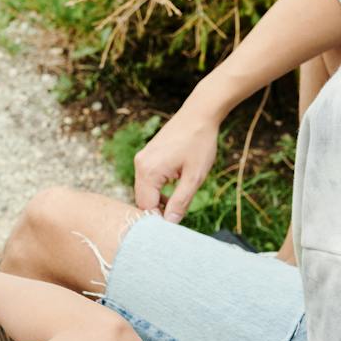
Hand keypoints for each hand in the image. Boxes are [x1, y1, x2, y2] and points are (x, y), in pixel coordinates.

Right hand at [133, 104, 219, 221]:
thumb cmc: (199, 143)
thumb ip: (181, 201)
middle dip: (158, 210)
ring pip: (145, 191)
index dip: (159, 219)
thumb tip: (170, 223)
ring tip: (178, 202)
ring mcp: (142, 159)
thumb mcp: (195, 176)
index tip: (174, 227)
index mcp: (148, 171)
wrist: (199, 114)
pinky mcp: (147, 156)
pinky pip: (147, 180)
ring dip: (159, 200)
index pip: (146, 206)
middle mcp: (140, 165)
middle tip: (178, 216)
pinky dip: (158, 189)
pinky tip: (174, 188)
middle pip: (142, 200)